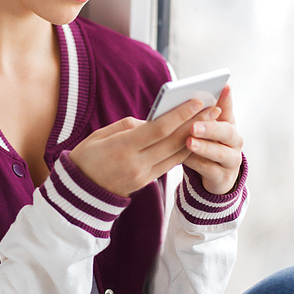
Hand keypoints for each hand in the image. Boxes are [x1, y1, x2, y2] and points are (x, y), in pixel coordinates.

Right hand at [69, 99, 219, 196]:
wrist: (79, 193)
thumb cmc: (87, 156)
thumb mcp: (102, 134)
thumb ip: (130, 126)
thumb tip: (155, 121)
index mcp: (123, 148)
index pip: (158, 129)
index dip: (180, 115)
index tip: (197, 101)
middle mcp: (137, 164)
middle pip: (173, 142)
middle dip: (196, 123)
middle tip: (215, 108)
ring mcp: (143, 176)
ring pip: (177, 155)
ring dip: (196, 136)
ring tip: (211, 121)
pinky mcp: (147, 182)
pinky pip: (171, 164)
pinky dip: (184, 150)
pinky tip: (195, 137)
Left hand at [183, 85, 242, 194]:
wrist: (216, 176)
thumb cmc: (209, 145)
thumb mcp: (207, 128)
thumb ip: (201, 114)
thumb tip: (189, 96)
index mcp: (229, 124)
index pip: (229, 109)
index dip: (227, 99)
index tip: (224, 86)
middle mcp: (235, 142)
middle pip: (227, 132)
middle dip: (210, 128)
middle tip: (194, 125)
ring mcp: (231, 160)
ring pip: (219, 153)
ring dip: (204, 147)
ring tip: (189, 142)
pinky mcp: (223, 177)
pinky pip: (209, 170)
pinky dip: (196, 163)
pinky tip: (183, 158)